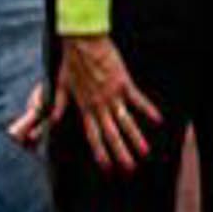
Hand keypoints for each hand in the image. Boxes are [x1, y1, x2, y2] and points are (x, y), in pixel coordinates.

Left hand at [17, 31, 162, 169]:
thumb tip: (54, 121)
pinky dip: (148, 110)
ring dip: (135, 138)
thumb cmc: (71, 62)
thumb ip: (59, 105)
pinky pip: (138, 99)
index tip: (107, 167)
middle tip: (129, 169)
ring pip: (126, 122)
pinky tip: (158, 120)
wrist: (82, 43)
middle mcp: (99, 105)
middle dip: (120, 154)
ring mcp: (113, 95)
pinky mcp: (124, 83)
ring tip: (144, 152)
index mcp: (84, 107)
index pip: (93, 136)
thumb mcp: (61, 86)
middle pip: (111, 134)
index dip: (100, 153)